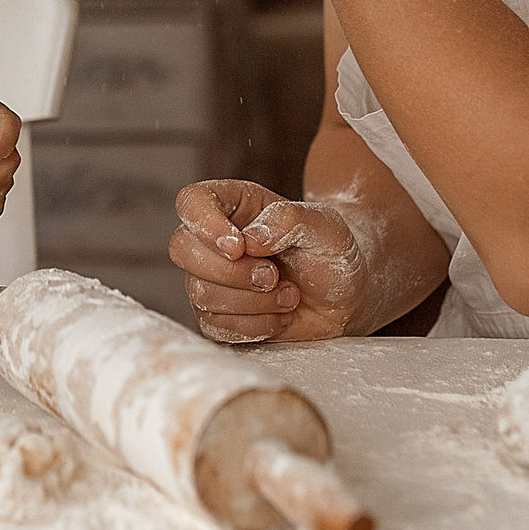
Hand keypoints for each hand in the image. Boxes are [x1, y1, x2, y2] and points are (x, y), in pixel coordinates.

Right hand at [170, 180, 372, 343]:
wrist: (345, 295)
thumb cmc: (331, 250)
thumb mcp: (323, 224)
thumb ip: (287, 220)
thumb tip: (250, 239)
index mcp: (233, 205)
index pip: (191, 202)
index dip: (205, 225)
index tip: (240, 247)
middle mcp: (213, 240)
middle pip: (183, 250)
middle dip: (234, 272)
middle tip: (274, 275)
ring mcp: (211, 280)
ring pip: (201, 293)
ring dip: (254, 302)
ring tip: (289, 295)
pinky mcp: (218, 316)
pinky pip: (215, 326)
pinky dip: (255, 326)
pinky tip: (280, 316)